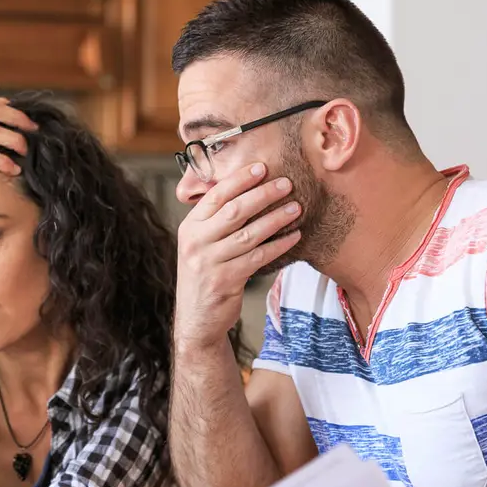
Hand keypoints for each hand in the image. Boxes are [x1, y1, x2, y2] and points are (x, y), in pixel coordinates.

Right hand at [174, 162, 301, 347]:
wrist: (197, 319)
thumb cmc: (205, 276)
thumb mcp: (201, 245)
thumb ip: (215, 221)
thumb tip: (244, 190)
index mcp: (190, 227)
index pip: (215, 195)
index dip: (240, 179)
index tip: (262, 167)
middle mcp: (196, 242)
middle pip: (234, 211)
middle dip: (263, 194)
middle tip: (287, 183)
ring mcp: (209, 262)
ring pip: (249, 234)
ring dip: (276, 218)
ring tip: (296, 207)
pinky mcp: (225, 280)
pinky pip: (258, 258)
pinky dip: (279, 246)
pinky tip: (294, 237)